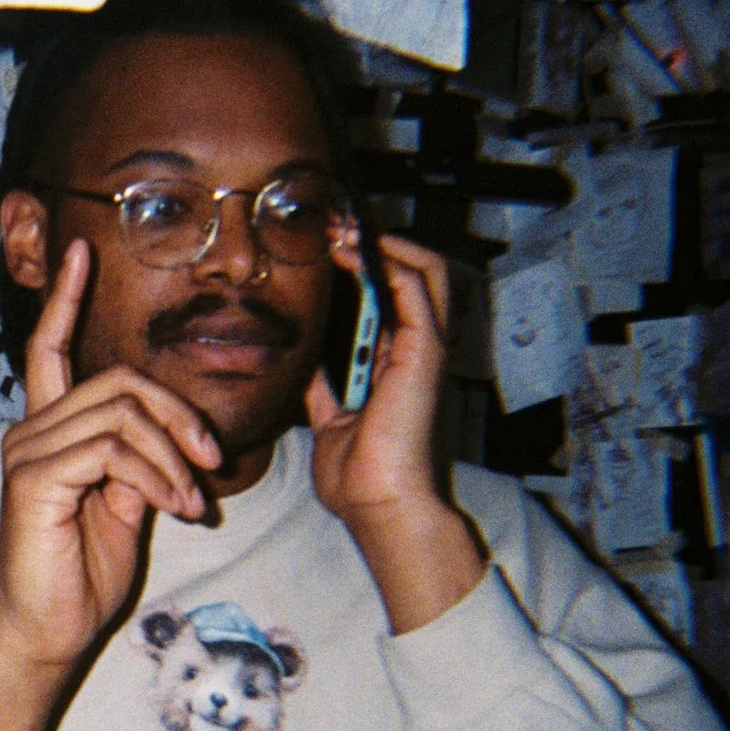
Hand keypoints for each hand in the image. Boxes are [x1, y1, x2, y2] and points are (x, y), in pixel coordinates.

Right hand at [0, 239, 223, 669]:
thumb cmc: (82, 572)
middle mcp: (31, 432)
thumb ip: (139, 459)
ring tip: (192, 503)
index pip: (52, 348)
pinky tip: (173, 508)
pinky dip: (157, 475)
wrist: (48, 631)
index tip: (83, 251)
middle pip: (118, 379)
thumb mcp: (125, 504)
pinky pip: (113, 449)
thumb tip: (170, 436)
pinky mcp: (35, 480)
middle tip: (211, 462)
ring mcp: (28, 453)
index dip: (66, 298)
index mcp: (50, 431)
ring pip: (123, 414)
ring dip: (174, 457)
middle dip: (179, 414)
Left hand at [303, 232, 486, 631]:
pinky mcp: (426, 350)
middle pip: (413, 275)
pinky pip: (417, 288)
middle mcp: (417, 351)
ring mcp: (426, 348)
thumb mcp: (329, 420)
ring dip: (381, 244)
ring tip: (342, 230)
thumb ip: (323, 388)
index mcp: (398, 365)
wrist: (378, 505)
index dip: (363, 268)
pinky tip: (352, 252)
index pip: (391, 299)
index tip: (325, 248)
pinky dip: (388, 261)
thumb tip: (303, 364)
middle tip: (334, 226)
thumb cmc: (359, 476)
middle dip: (375, 245)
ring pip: (425, 270)